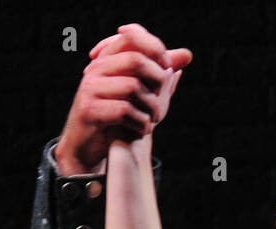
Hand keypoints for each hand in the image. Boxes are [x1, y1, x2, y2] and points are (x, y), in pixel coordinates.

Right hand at [54, 23, 191, 175]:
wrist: (88, 145)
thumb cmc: (116, 115)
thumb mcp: (139, 92)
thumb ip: (160, 72)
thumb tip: (187, 54)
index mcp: (107, 58)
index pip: (132, 36)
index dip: (155, 48)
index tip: (167, 67)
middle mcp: (96, 69)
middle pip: (135, 60)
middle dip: (157, 79)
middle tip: (163, 98)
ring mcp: (90, 89)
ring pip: (132, 86)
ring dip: (151, 106)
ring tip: (154, 119)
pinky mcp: (89, 111)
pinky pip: (123, 110)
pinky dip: (140, 122)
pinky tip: (143, 129)